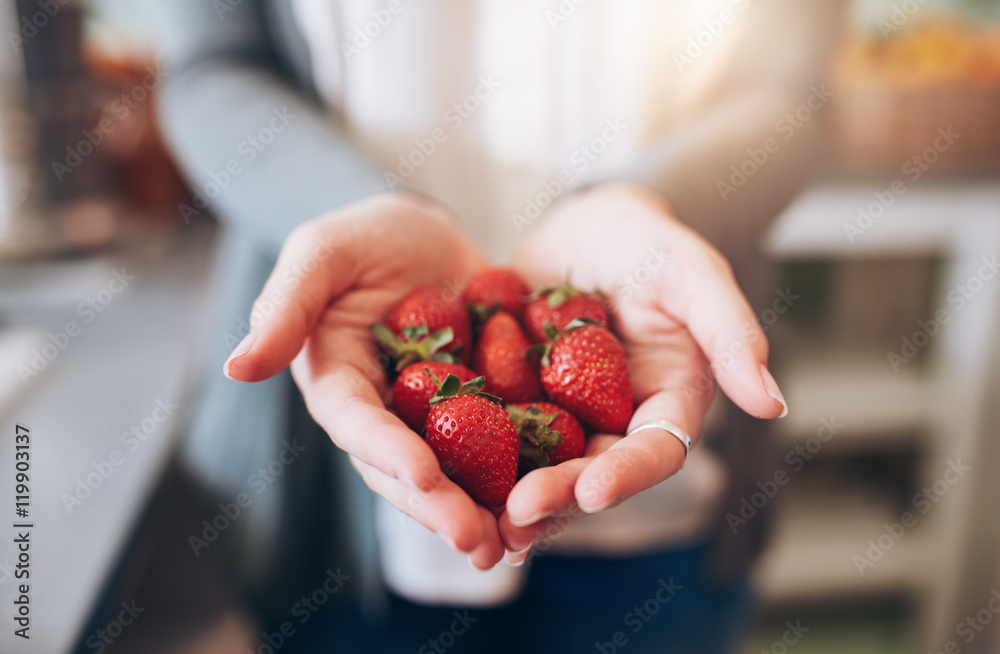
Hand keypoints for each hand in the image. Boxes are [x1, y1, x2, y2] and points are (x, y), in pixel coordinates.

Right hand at [223, 192, 506, 568]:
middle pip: (407, 470)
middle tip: (477, 542)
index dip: (386, 452)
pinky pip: (504, 447)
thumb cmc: (365, 237)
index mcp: (339, 384)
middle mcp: (384, 415)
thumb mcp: (322, 252)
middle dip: (439, 508)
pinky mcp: (483, 410)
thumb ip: (285, 305)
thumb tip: (236, 367)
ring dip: (483, 512)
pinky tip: (558, 499)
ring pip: (455, 475)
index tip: (423, 475)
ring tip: (517, 542)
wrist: (426, 235)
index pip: (357, 425)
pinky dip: (526, 475)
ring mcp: (434, 419)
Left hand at [501, 182, 787, 561]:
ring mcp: (564, 416)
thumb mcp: (692, 272)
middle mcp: (616, 421)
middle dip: (557, 498)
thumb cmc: (648, 242)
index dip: (626, 475)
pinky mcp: (518, 402)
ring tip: (479, 524)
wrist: (585, 225)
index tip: (592, 489)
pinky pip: (494, 434)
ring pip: (541, 467)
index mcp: (666, 403)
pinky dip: (472, 456)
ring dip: (511, 498)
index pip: (654, 452)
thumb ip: (730, 332)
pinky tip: (440, 473)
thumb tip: (773, 403)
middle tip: (516, 518)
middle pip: (590, 473)